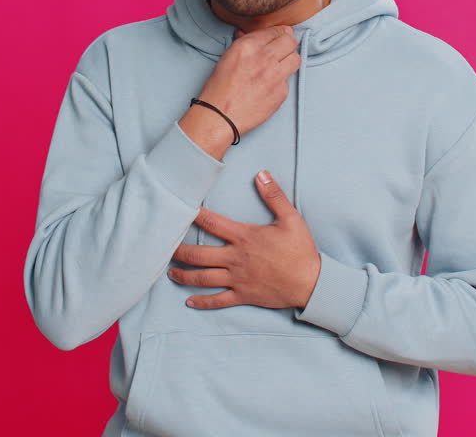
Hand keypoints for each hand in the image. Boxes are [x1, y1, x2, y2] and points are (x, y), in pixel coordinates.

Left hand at [168, 170, 320, 309]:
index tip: (179, 210)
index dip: (193, 215)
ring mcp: (237, 279)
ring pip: (202, 278)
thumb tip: (262, 174)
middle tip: (165, 247)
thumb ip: (274, 195)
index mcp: (243, 237)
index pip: (211, 223)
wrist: (310, 283)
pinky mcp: (242, 295)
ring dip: (183, 275)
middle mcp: (235, 258)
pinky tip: (189, 301)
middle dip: (179, 251)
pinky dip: (202, 302)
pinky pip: (218, 300)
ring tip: (171, 272)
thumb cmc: (300, 251)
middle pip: (198, 254)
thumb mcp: (291, 219)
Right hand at [187, 25, 299, 136]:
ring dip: (289, 60)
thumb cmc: (219, 87)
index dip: (277, 34)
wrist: (220, 115)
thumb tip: (247, 34)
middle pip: (290, 41)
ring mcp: (275, 76)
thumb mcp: (227, 57)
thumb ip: (243, 43)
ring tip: (280, 66)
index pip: (275, 31)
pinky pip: (288, 80)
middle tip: (282, 49)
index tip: (278, 37)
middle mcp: (265, 58)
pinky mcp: (281, 92)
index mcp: (249, 46)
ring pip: (296, 59)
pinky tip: (270, 86)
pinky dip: (281, 81)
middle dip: (287, 43)